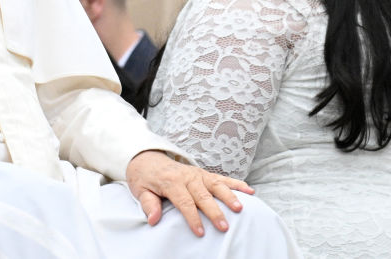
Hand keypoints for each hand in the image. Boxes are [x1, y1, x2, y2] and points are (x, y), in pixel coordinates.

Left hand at [126, 150, 253, 236]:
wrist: (147, 159)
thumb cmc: (145, 178)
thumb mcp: (140, 190)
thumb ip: (148, 204)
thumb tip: (153, 220)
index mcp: (171, 182)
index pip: (184, 202)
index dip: (192, 217)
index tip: (200, 232)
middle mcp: (187, 177)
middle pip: (203, 195)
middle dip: (214, 211)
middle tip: (224, 226)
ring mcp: (197, 174)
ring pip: (216, 185)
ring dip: (229, 196)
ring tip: (240, 208)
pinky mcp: (204, 174)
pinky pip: (222, 178)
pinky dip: (237, 184)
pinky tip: (250, 191)